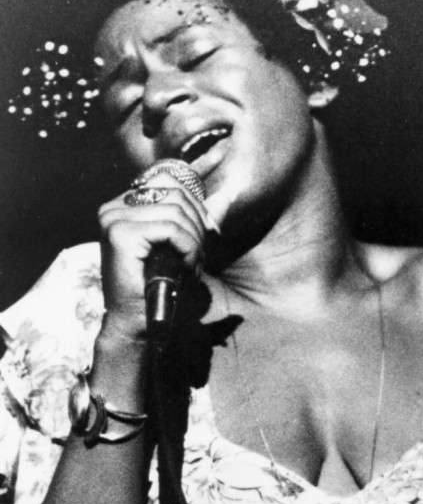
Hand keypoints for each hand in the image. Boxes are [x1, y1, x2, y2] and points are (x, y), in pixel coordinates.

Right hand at [98, 171, 206, 338]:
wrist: (134, 323)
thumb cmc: (158, 288)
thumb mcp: (181, 247)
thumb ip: (199, 219)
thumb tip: (229, 196)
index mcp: (123, 206)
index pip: (166, 180)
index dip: (195, 198)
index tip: (206, 225)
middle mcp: (113, 208)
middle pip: (174, 193)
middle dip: (198, 224)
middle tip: (199, 255)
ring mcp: (113, 219)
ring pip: (175, 212)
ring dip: (194, 240)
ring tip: (192, 265)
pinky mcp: (120, 234)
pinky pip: (170, 228)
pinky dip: (187, 248)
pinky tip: (186, 268)